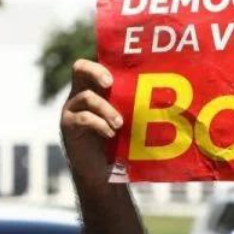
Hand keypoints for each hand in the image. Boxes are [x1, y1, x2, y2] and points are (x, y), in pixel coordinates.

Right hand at [60, 59, 123, 187]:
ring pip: (87, 97)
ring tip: (120, 123)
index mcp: (94, 88)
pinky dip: (100, 124)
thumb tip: (165, 97)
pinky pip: (83, 118)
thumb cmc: (118, 141)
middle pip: (79, 68)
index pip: (94, 64)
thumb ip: (131, 105)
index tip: (117, 73)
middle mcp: (80, 94)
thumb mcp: (125, 119)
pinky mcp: (69, 126)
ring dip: (107, 109)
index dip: (103, 63)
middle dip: (96, 72)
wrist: (101, 170)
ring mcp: (72, 109)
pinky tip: (111, 133)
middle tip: (110, 83)